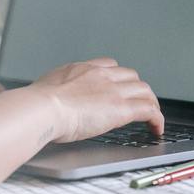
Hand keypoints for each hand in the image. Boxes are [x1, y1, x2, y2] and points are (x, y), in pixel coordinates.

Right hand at [28, 58, 163, 141]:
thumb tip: (44, 100)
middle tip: (138, 103)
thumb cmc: (36, 104)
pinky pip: (149, 110)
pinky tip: (156, 128)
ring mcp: (113, 90)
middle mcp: (101, 75)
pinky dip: (157, 118)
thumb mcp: (44, 89)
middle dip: (137, 89)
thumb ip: (52, 92)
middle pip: (131, 76)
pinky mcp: (121, 108)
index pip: (110, 65)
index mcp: (82, 69)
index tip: (119, 87)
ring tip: (152, 117)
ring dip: (150, 103)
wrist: (42, 109)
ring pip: (144, 91)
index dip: (118, 77)